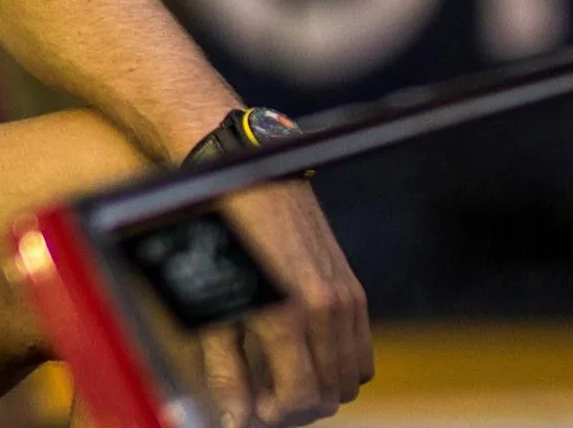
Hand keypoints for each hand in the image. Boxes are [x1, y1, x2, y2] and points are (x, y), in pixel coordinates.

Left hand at [197, 182, 370, 427]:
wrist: (246, 171)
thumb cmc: (219, 236)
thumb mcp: (212, 307)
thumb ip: (227, 371)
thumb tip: (237, 420)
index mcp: (289, 317)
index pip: (304, 399)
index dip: (277, 415)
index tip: (252, 410)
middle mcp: (327, 310)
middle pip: (333, 394)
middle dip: (299, 405)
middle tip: (264, 397)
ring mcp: (346, 296)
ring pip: (352, 375)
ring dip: (322, 385)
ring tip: (280, 375)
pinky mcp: (352, 284)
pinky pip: (360, 345)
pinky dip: (338, 360)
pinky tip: (302, 349)